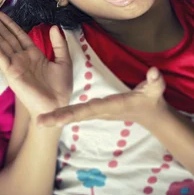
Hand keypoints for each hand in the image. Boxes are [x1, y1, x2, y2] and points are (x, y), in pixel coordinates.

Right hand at [0, 11, 72, 119]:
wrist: (57, 105)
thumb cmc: (60, 87)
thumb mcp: (63, 61)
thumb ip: (59, 44)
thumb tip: (54, 27)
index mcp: (33, 53)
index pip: (18, 35)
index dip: (9, 24)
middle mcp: (22, 57)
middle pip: (6, 37)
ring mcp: (15, 65)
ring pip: (1, 44)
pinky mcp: (11, 74)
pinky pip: (2, 58)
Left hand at [37, 67, 166, 127]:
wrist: (150, 114)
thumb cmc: (152, 99)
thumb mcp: (155, 89)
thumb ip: (155, 81)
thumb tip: (154, 72)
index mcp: (110, 105)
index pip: (89, 109)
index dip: (73, 112)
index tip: (58, 118)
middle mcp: (99, 110)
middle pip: (75, 115)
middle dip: (57, 119)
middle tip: (39, 122)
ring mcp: (96, 111)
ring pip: (73, 115)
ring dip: (56, 118)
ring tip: (38, 122)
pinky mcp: (94, 110)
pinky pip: (75, 112)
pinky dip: (62, 114)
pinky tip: (48, 117)